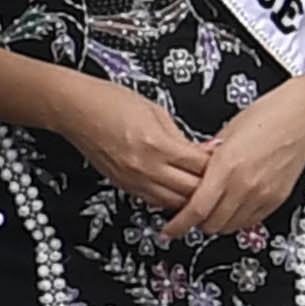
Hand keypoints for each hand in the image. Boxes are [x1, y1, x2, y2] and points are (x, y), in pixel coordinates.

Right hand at [68, 72, 208, 214]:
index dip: (218, 166)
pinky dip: (171, 199)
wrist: (76, 110)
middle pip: (191, 190)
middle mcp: (146, 167)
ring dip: (191, 198)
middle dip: (210, 187)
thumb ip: (180, 136)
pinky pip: (156, 201)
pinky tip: (179, 192)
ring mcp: (134, 180)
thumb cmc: (110, 102)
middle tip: (222, 181)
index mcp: (158, 144)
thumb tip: (201, 151)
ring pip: (175, 203)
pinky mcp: (125, 186)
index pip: (200, 166)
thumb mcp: (156, 111)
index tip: (228, 161)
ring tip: (204, 191)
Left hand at [162, 90, 304, 242]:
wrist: (301, 115)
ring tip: (212, 208)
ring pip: (230, 226)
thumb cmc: (266, 116)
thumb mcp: (225, 133)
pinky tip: (232, 205)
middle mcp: (246, 185)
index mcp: (227, 166)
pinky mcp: (276, 199)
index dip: (179, 224)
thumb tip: (188, 174)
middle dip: (197, 223)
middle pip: (212, 224)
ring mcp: (263, 195)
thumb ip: (205, 159)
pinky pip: (250, 221)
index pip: (197, 209)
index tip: (169, 229)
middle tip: (190, 214)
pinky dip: (237, 219)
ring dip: (217, 222)